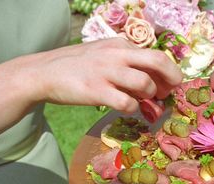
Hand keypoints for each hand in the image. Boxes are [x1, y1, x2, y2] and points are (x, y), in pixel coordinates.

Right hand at [0, 38, 182, 158]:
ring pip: (145, 83)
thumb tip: (152, 84)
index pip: (156, 55)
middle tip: (169, 94)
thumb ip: (127, 65)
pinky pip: (127, 102)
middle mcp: (116, 54)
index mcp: (120, 45)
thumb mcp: (103, 56)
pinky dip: (132, 108)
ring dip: (149, 96)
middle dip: (172, 79)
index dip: (168, 72)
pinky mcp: (96, 91)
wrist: (42, 73)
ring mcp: (106, 72)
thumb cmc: (77, 67)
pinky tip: (126, 108)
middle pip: (158, 61)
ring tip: (142, 102)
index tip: (168, 86)